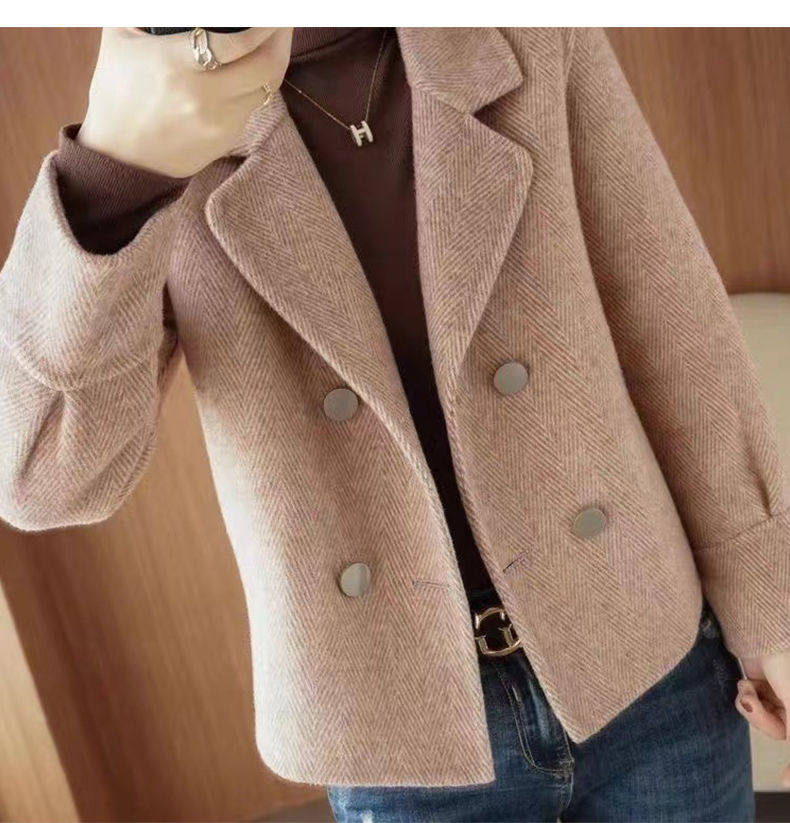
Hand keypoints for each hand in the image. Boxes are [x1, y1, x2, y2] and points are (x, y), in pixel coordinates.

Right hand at [77, 27, 292, 176]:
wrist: (118, 156)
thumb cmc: (116, 92)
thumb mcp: (119, 38)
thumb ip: (148, 12)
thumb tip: (174, 6)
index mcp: (176, 66)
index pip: (239, 42)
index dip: (265, 24)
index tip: (274, 12)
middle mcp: (203, 98)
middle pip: (266, 67)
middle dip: (281, 38)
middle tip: (282, 21)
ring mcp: (219, 123)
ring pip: (266, 89)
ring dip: (273, 62)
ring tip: (271, 42)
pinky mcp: (226, 141)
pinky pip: (252, 108)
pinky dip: (256, 86)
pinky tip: (251, 71)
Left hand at [735, 651, 789, 785]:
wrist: (761, 631)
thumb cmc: (786, 662)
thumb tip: (789, 782)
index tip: (783, 782)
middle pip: (779, 732)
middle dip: (762, 717)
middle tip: (752, 701)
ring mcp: (781, 698)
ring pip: (762, 720)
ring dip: (752, 706)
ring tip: (749, 688)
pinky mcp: (762, 689)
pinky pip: (751, 706)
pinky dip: (746, 696)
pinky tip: (747, 683)